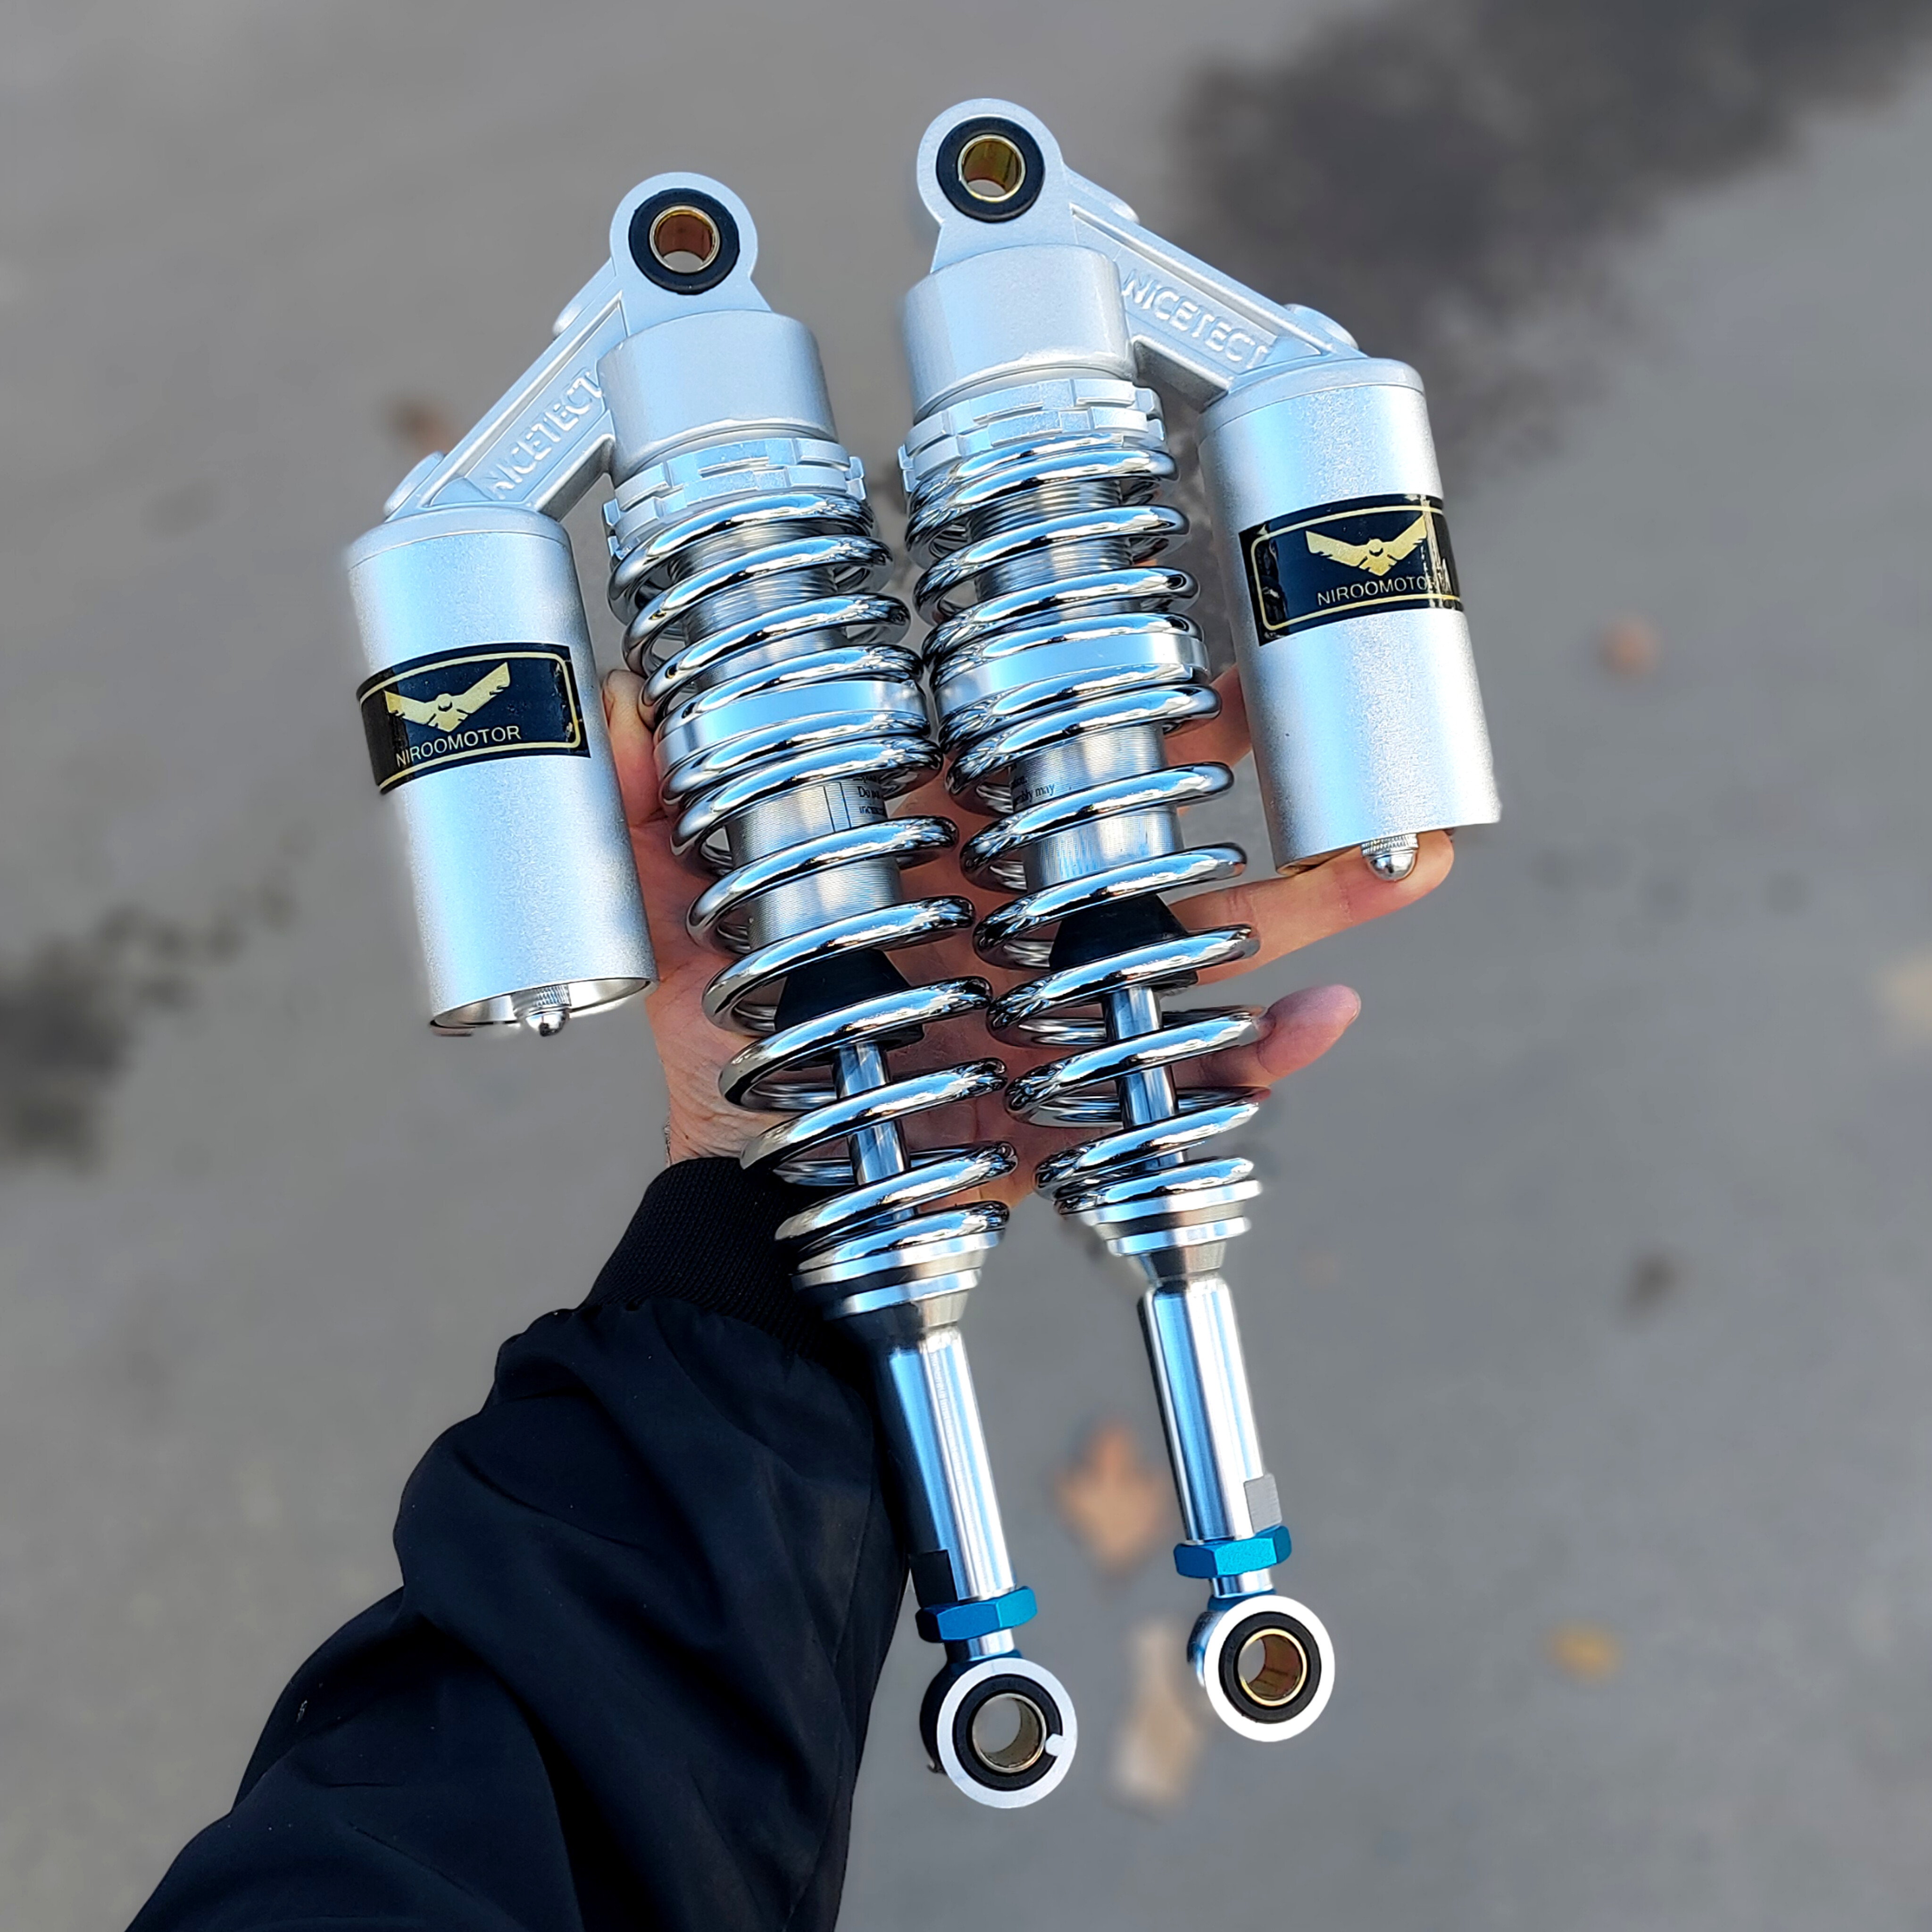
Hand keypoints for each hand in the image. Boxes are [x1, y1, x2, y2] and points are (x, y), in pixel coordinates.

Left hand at [601, 667, 1451, 1205]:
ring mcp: (1073, 1000)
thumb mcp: (679, 930)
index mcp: (950, 856)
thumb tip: (624, 697)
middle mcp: (1027, 915)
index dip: (1111, 695)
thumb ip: (651, 815)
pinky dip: (1270, 1056)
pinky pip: (1204, 1071)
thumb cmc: (729, 1057)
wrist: (762, 1206)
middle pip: (1155, 829)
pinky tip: (1329, 1023)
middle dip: (1236, 775)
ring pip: (1210, 941)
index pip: (1044, 756)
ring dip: (1310, 906)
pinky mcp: (1096, 1088)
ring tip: (1405, 864)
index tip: (1170, 639)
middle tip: (1305, 718)